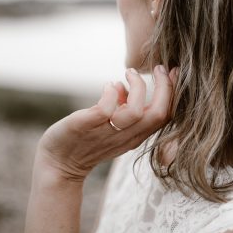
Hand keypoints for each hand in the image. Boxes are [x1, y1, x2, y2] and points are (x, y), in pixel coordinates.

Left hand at [33, 65, 178, 184]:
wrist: (59, 164)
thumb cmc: (86, 141)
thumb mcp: (113, 127)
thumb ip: (123, 108)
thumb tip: (125, 86)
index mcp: (136, 135)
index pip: (165, 116)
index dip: (173, 93)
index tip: (173, 72)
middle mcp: (125, 136)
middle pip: (158, 114)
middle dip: (164, 87)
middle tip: (158, 67)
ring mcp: (106, 132)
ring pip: (134, 112)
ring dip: (136, 86)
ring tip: (128, 73)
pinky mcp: (86, 126)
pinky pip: (105, 110)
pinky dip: (111, 93)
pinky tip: (108, 86)